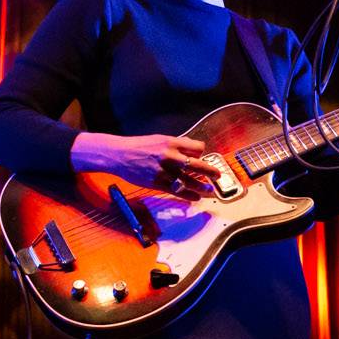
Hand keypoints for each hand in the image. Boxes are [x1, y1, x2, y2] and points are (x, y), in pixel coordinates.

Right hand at [69, 131, 218, 197]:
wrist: (119, 155)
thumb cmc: (139, 146)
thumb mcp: (159, 139)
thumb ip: (176, 144)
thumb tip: (192, 149)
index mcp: (171, 143)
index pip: (197, 148)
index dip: (202, 153)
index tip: (203, 157)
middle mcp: (170, 156)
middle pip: (198, 165)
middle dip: (211, 171)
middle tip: (218, 175)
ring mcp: (165, 171)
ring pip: (189, 181)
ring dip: (202, 187)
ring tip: (210, 191)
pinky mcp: (158, 183)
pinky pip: (178, 191)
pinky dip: (188, 196)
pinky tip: (195, 198)